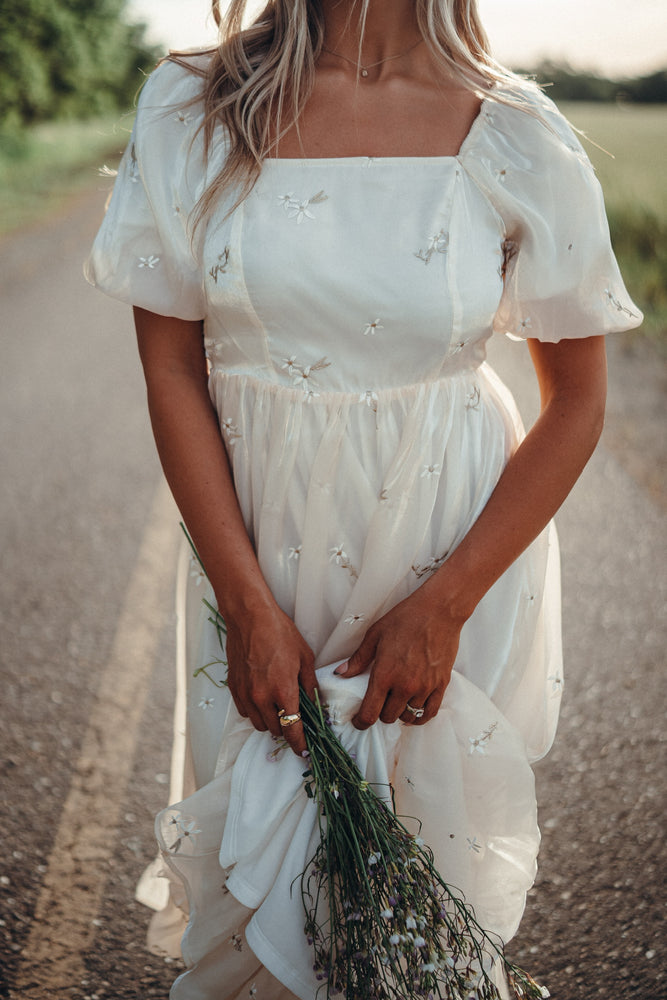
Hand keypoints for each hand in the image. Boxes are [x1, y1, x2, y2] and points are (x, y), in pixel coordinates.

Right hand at [224, 602, 315, 756]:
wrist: (250, 617)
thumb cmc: (280, 633)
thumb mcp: (305, 657)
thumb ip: (310, 685)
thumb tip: (316, 704)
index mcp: (283, 691)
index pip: (291, 729)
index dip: (299, 744)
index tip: (303, 750)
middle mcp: (261, 697)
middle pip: (274, 730)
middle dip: (286, 729)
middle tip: (295, 720)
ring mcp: (245, 694)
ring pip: (258, 724)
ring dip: (270, 722)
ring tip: (278, 708)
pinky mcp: (234, 687)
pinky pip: (245, 711)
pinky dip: (255, 711)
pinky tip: (263, 699)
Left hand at [336, 590, 462, 728]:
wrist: (439, 610)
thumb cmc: (406, 619)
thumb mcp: (375, 635)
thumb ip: (358, 658)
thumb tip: (340, 673)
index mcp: (385, 674)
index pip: (370, 713)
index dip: (361, 722)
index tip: (359, 721)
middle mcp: (404, 686)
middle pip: (388, 717)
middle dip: (380, 713)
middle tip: (379, 703)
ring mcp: (424, 687)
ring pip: (408, 716)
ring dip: (399, 713)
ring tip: (396, 703)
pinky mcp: (441, 685)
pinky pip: (429, 712)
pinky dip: (420, 716)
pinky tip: (414, 710)